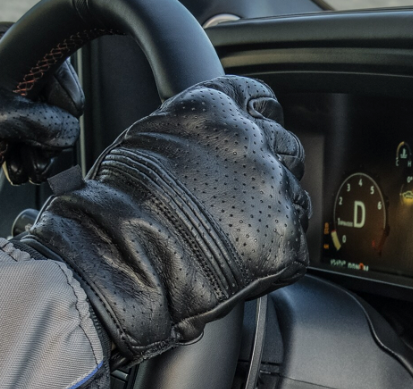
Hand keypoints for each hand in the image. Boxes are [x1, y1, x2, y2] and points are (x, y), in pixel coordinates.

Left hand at [0, 23, 81, 250]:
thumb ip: (18, 116)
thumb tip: (62, 127)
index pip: (27, 48)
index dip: (55, 75)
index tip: (70, 105)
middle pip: (33, 85)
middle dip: (47, 118)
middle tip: (51, 144)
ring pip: (27, 114)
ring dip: (37, 143)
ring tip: (31, 166)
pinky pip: (13, 135)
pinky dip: (22, 154)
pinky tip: (18, 169)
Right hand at [16, 75, 309, 363]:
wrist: (123, 255)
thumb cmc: (119, 201)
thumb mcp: (146, 137)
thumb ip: (189, 130)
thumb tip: (200, 140)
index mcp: (218, 108)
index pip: (261, 100)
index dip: (257, 122)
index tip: (252, 139)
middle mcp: (254, 140)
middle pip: (285, 148)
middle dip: (267, 172)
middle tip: (237, 200)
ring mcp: (275, 189)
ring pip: (293, 197)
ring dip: (271, 213)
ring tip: (233, 237)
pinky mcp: (286, 239)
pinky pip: (294, 245)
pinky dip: (275, 255)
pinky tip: (242, 263)